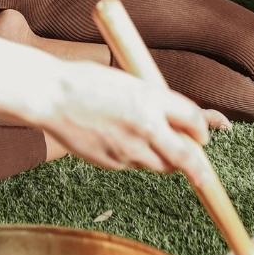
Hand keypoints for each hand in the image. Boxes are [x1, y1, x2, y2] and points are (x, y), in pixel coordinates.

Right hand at [43, 61, 210, 179]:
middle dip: (198, 167)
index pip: (193, 119)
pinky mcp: (112, 163)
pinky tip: (116, 139)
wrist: (50, 96)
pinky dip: (133, 158)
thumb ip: (152, 101)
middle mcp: (146, 126)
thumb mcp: (127, 82)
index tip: (203, 133)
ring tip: (149, 144)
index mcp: (151, 98)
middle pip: (186, 157)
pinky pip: (133, 166)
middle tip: (203, 173)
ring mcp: (128, 148)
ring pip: (160, 166)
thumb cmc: (85, 81)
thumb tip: (174, 118)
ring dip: (163, 160)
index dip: (202, 129)